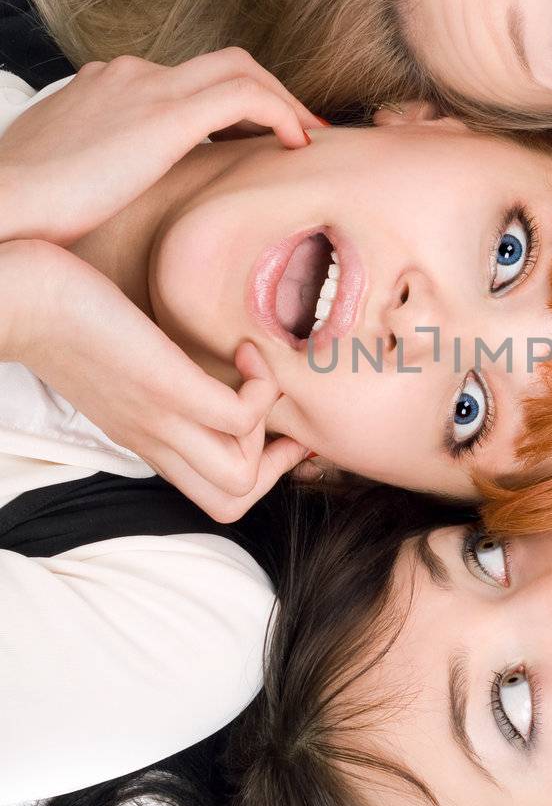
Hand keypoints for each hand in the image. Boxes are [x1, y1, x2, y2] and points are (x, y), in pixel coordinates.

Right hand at [0, 49, 324, 246]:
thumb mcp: (65, 181)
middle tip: (298, 133)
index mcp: (105, 87)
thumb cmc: (24, 211)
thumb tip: (111, 200)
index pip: (181, 80)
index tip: (251, 140)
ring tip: (310, 138)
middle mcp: (129, 75)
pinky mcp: (166, 114)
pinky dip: (280, 114)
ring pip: (241, 70)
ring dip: (283, 101)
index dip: (226, 107)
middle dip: (266, 93)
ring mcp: (146, 87)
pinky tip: (298, 147)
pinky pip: (245, 97)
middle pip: (219, 64)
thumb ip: (98, 173)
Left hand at [6, 239, 307, 521]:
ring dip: (268, 432)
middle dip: (273, 464)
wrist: (17, 302)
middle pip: (231, 504)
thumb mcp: (110, 359)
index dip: (257, 466)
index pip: (212, 493)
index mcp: (143, 435)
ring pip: (238, 480)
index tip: (269, 418)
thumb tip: (174, 347)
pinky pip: (240, 419)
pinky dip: (261, 389)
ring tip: (256, 380)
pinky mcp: (167, 388)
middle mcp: (154, 438)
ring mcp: (161, 418)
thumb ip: (144, 367)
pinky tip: (245, 352)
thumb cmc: (54, 314)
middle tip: (272, 407)